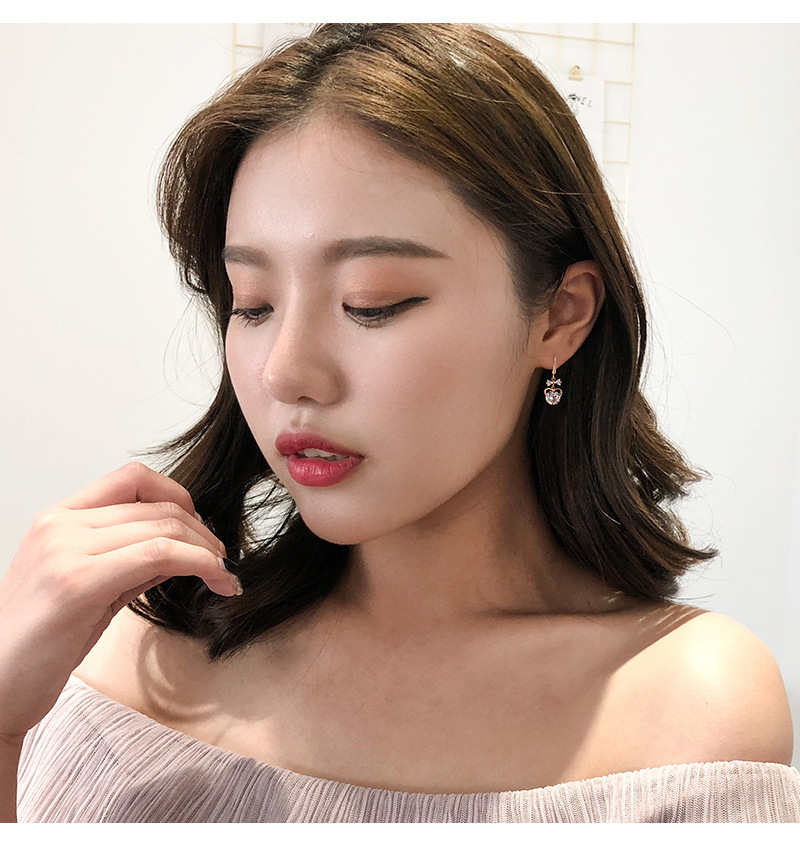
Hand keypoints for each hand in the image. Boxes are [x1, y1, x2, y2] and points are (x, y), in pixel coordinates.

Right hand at [0, 462, 238, 744]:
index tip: (198, 527)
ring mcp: (66, 550)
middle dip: (202, 532)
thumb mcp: (86, 589)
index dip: (177, 495)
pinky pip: (159, 555)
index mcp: (58, 519)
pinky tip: (218, 582)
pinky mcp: (79, 582)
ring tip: (223, 575)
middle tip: (221, 560)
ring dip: (208, 551)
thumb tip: (179, 548)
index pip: (132, 478)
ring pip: (164, 527)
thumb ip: (129, 561)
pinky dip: (200, 564)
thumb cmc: (37, 645)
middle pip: (157, 505)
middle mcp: (60, 525)